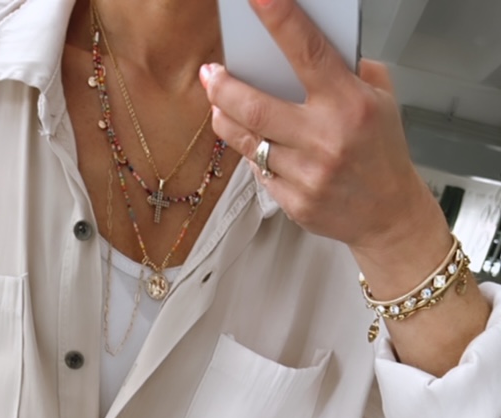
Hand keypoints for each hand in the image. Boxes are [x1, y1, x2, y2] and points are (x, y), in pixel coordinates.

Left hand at [200, 0, 442, 264]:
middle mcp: (326, 139)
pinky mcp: (296, 204)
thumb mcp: (381, 99)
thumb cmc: (382, 151)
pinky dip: (252, 154)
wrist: (389, 214)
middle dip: (224, 87)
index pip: (307, 52)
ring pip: (248, 142)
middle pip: (255, 107)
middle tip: (210, 73)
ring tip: (218, 103)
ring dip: (226, 119)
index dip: (279, 20)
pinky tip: (253, 144)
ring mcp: (309, 175)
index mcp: (350, 104)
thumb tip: (306, 41)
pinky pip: (260, 172)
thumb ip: (348, 69)